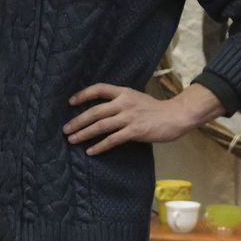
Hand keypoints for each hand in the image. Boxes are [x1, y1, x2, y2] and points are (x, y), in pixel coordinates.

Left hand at [65, 82, 217, 155]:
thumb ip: (121, 101)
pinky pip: (113, 139)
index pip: (99, 89)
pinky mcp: (135, 131)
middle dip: (78, 121)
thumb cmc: (156, 109)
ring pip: (101, 125)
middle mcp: (124, 102)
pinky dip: (100, 146)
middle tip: (65, 129)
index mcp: (124, 92)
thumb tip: (102, 109)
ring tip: (72, 139)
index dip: (83, 94)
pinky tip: (91, 151)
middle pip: (95, 111)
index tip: (70, 102)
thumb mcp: (136, 98)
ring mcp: (129, 117)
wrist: (176, 116)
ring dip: (84, 133)